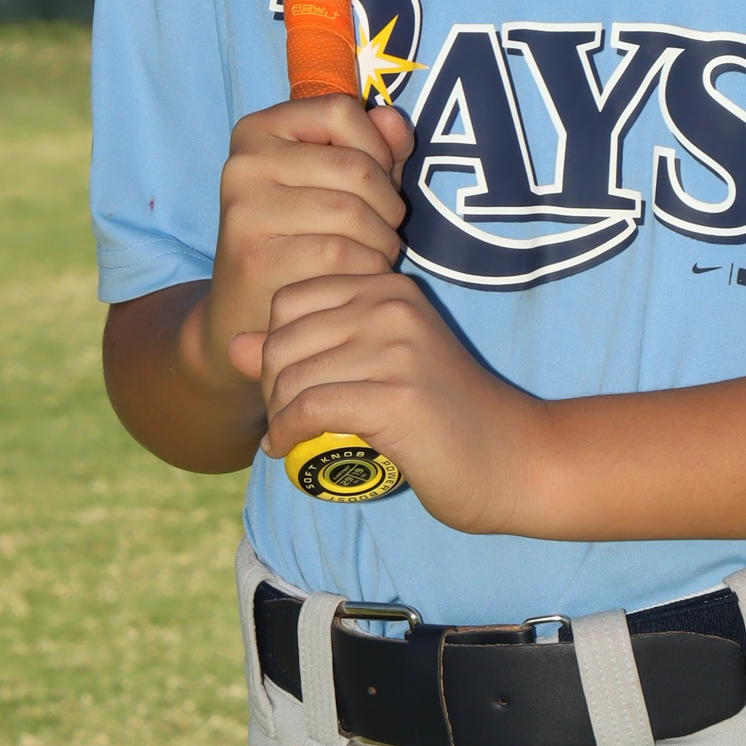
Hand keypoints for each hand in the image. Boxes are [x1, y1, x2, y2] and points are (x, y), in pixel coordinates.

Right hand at [192, 95, 416, 398]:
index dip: (378, 147)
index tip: (379, 182)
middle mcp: (244, 163)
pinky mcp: (254, 257)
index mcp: (258, 130)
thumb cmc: (302, 238)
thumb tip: (392, 119)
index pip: (341, 110)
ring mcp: (245, 209)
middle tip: (386, 230)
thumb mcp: (337, 182)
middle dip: (390, 204)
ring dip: (384, 240)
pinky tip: (359, 279)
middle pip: (355, 165)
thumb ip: (372, 145)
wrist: (246, 313)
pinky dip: (367, 269)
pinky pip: (340, 255)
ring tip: (377, 254)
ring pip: (352, 212)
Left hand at [228, 271, 552, 536]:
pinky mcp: (398, 397)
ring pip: (292, 376)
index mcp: (389, 287)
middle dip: (269, 384)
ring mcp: (398, 349)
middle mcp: (393, 306)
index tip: (286, 385)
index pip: (291, 299)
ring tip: (287, 437)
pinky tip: (287, 450)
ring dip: (276, 415)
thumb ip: (307, 350)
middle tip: (284, 419)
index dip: (274, 345)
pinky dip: (286, 433)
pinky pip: (310, 409)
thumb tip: (234, 345)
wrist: (512, 459)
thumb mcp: (373, 370)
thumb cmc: (442, 417)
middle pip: (284, 337)